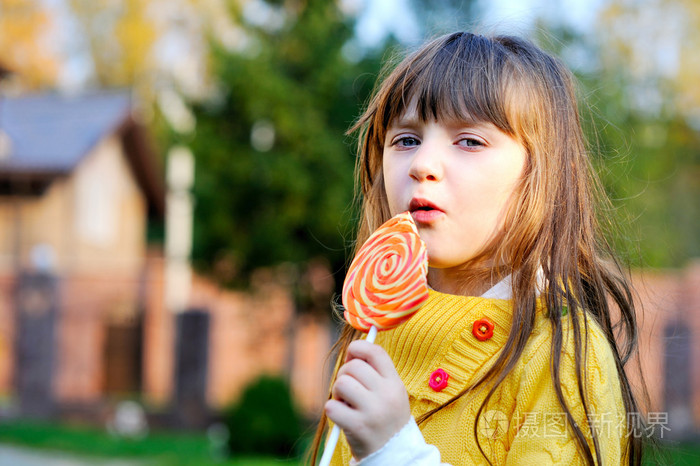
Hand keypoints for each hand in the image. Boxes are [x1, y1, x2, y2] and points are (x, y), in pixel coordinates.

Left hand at [324, 339, 410, 459]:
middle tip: (348, 389)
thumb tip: (352, 349)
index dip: (358, 347)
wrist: (393, 454)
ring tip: (346, 403)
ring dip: (337, 392)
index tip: (352, 354)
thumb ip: (375, 371)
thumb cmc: (385, 417)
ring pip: (341, 383)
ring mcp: (373, 411)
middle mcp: (387, 395)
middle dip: (344, 374)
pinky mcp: (357, 427)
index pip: (376, 352)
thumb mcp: (390, 393)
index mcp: (395, 384)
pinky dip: (332, 409)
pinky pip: (331, 405)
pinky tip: (342, 417)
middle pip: (354, 366)